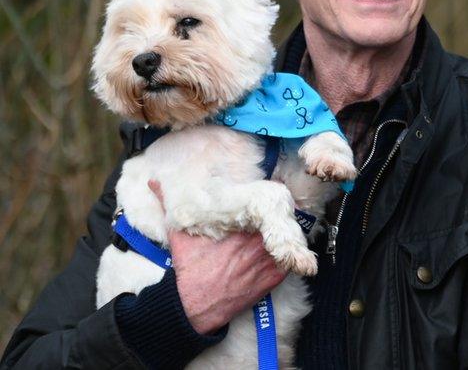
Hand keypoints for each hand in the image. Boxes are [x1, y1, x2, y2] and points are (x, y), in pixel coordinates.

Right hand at [148, 180, 287, 334]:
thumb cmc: (190, 269)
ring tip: (283, 230)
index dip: (270, 199)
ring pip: (288, 239)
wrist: (195, 306)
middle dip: (279, 215)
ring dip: (286, 234)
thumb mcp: (180, 234)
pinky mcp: (275, 278)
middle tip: (278, 210)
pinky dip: (288, 255)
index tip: (270, 195)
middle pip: (281, 220)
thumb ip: (169, 203)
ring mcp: (269, 261)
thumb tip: (154, 182)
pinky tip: (283, 251)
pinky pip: (291, 261)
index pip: (266, 205)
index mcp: (241, 227)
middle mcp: (259, 242)